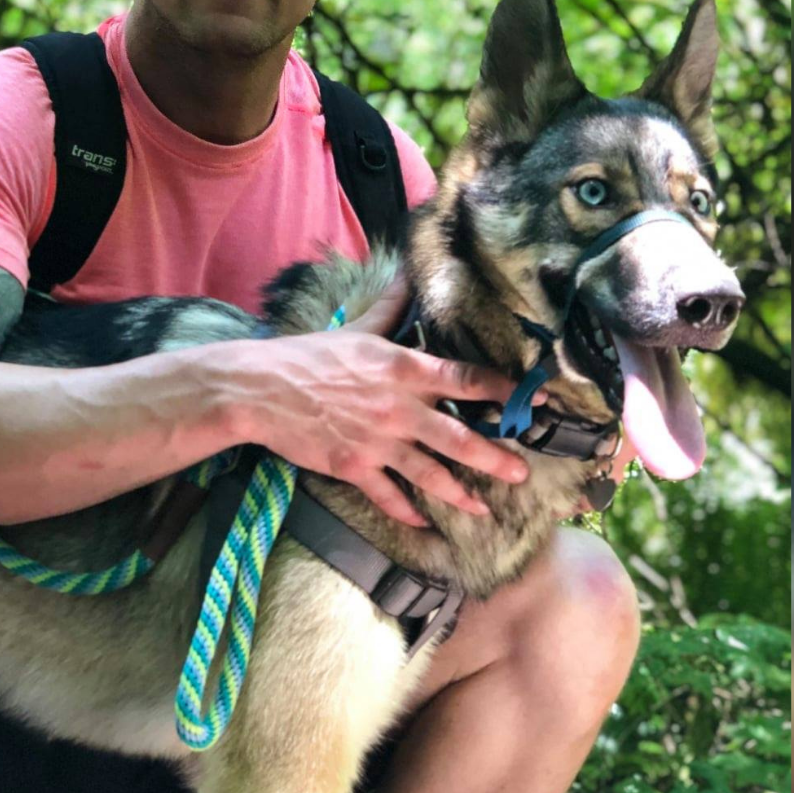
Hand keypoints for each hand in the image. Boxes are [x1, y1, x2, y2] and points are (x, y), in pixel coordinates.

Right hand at [232, 274, 532, 526]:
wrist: (259, 389)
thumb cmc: (308, 355)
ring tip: (484, 509)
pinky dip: (407, 511)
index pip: (464, 379)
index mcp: (402, 368)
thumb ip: (391, 305)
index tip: (534, 401)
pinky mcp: (353, 467)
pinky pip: (388, 495)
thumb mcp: (357, 326)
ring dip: (460, 493)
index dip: (502, 391)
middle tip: (521, 472)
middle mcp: (397, 407)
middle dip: (494, 456)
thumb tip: (409, 270)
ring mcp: (377, 441)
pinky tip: (425, 522)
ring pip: (429, 473)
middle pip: (458, 437)